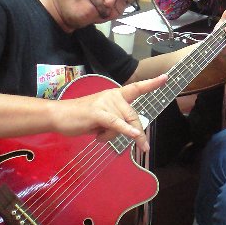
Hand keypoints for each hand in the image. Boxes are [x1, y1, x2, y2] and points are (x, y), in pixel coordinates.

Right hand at [52, 75, 167, 151]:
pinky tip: (134, 135)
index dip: (152, 83)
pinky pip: (116, 123)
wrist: (58, 116)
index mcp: (116, 95)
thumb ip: (117, 122)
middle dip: (137, 134)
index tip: (166, 77)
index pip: (137, 88)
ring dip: (112, 136)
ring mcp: (106, 103)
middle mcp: (113, 96)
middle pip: (133, 116)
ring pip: (123, 124)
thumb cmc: (81, 118)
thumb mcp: (103, 120)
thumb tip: (130, 132)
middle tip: (144, 148)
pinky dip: (125, 130)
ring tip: (97, 133)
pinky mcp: (98, 113)